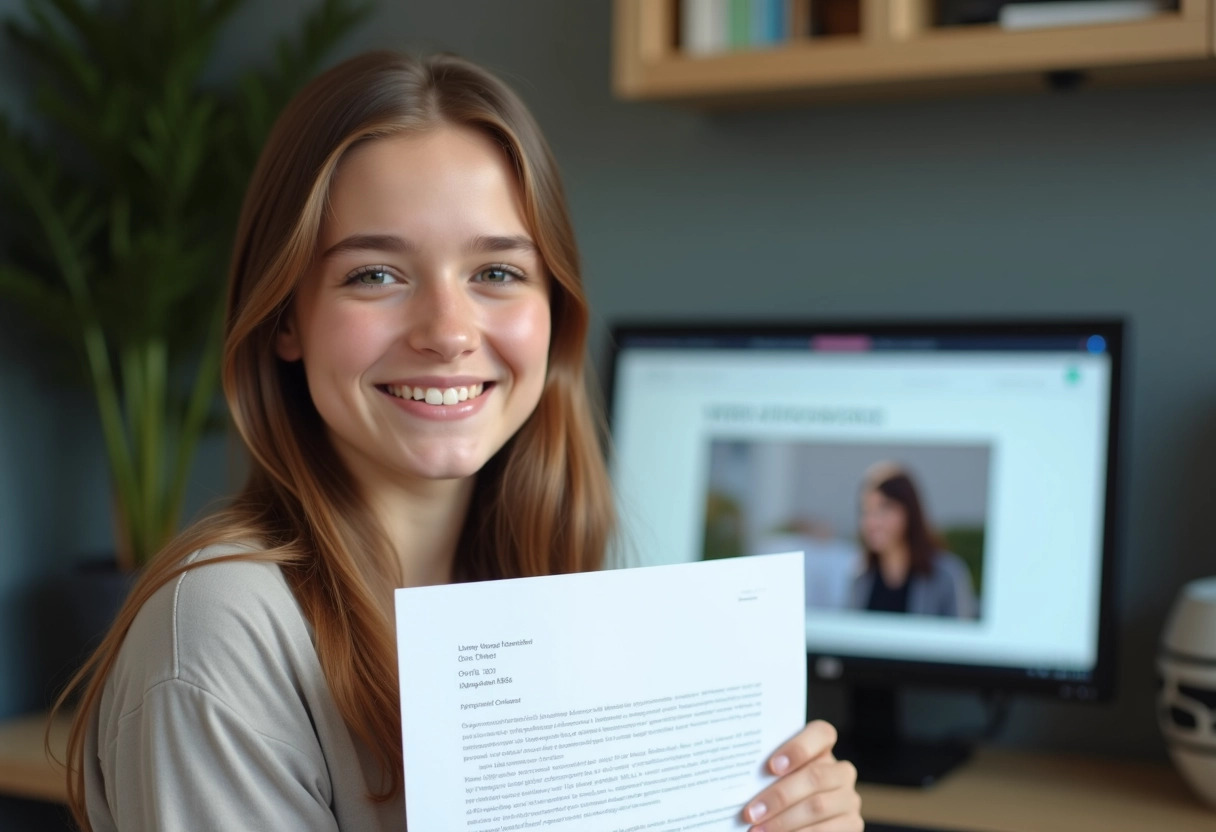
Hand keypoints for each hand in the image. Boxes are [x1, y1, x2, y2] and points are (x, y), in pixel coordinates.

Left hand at [741, 720, 861, 830]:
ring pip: (818, 807)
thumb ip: (769, 772)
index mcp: (823, 748)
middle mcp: (842, 771)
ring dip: (784, 822)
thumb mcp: (777, 776)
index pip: (821, 734)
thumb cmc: (781, 790)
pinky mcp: (853, 824)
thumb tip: (739, 779)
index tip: (771, 766)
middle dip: (779, 796)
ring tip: (757, 831)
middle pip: (815, 776)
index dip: (798, 748)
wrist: (802, 818)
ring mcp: (849, 799)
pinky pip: (826, 831)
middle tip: (751, 813)